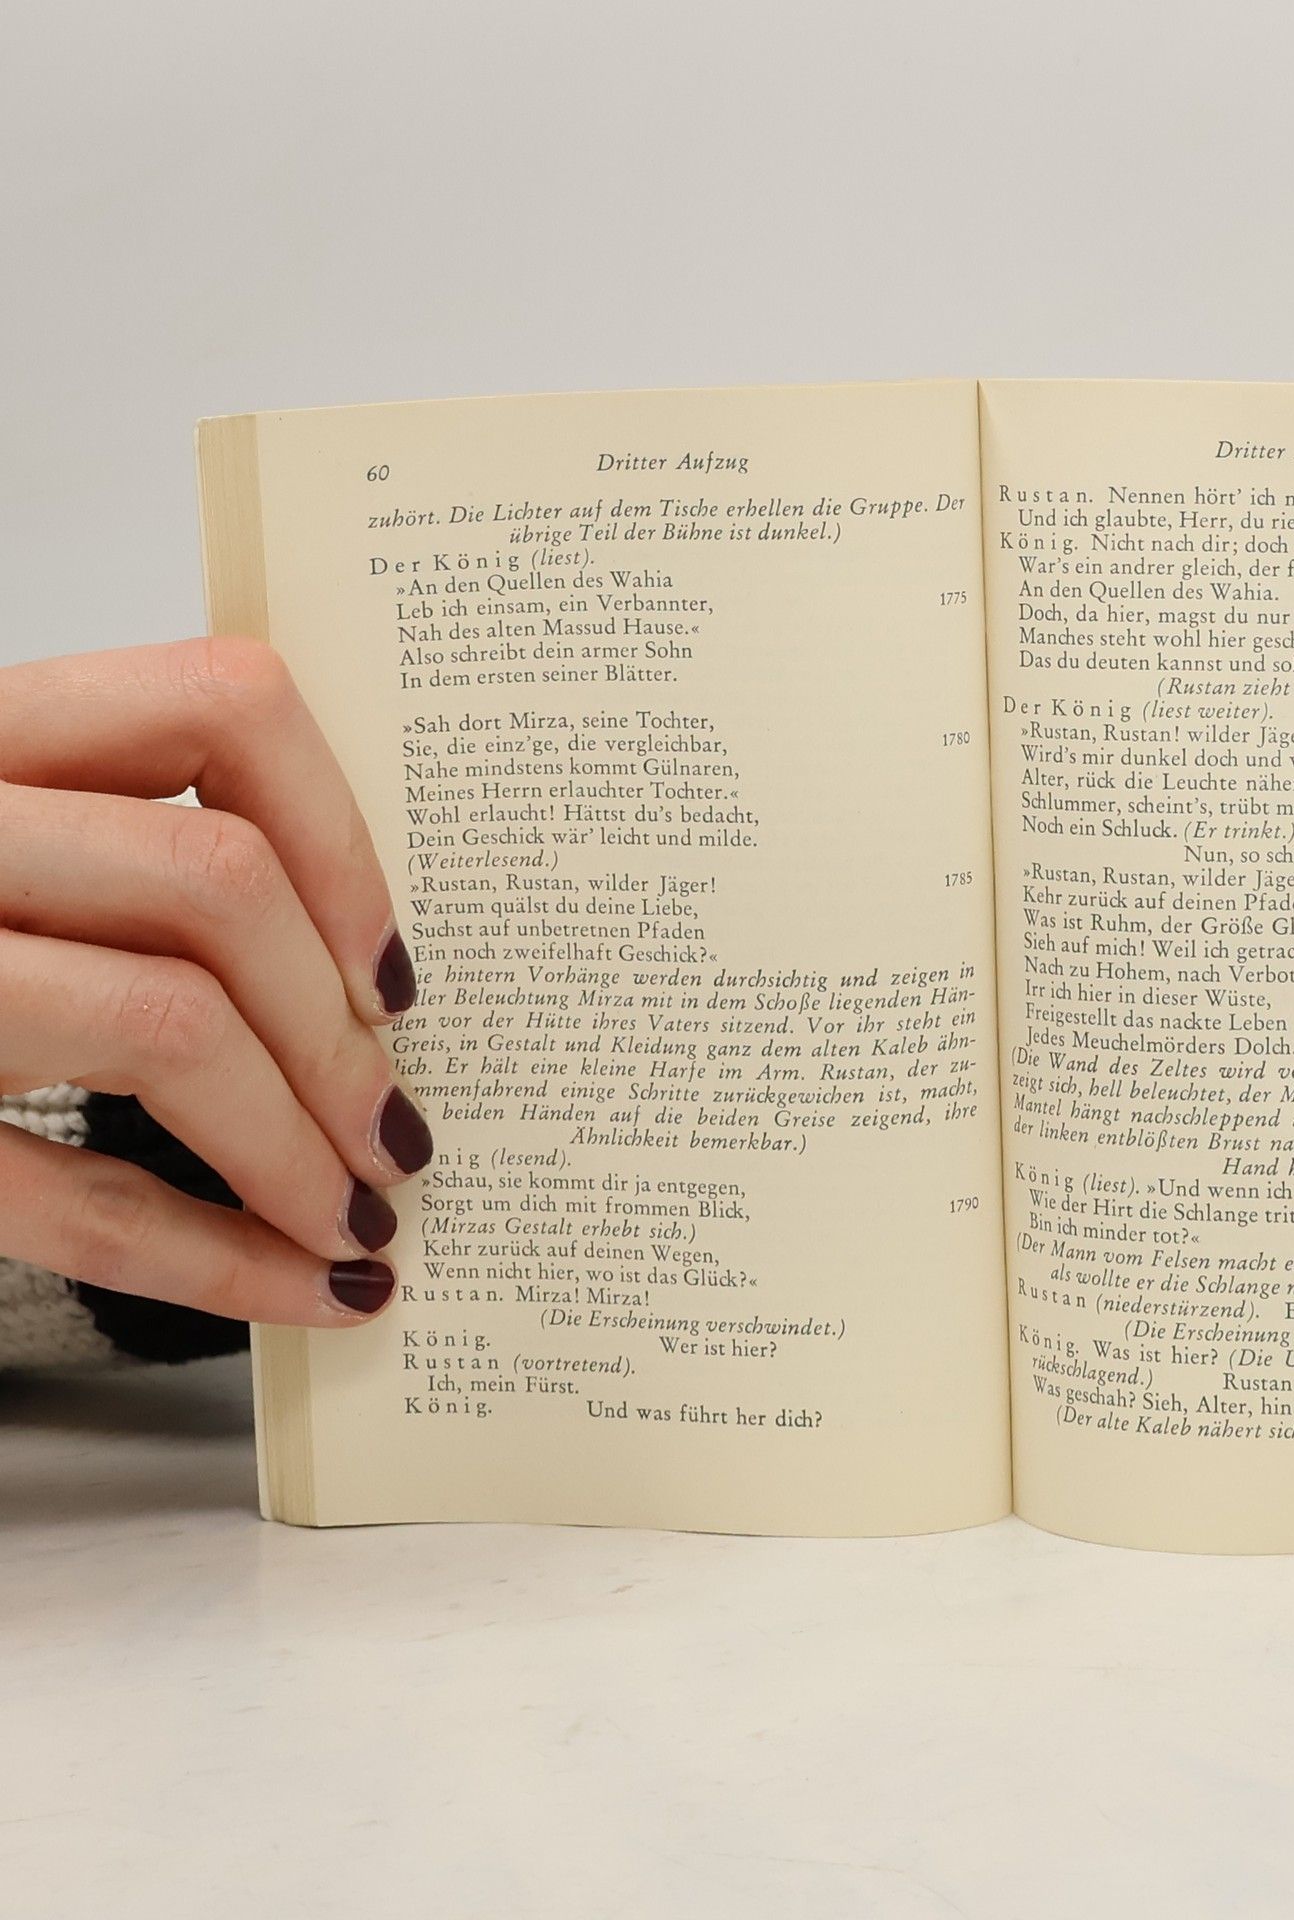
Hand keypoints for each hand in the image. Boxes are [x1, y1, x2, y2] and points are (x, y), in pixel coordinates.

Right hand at [0, 636, 429, 1324]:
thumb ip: (119, 847)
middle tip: (395, 1133)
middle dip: (341, 1035)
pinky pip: (69, 1197)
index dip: (348, 839)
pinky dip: (215, 1261)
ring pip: (166, 1027)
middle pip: (216, 883)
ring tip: (360, 1220)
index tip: (395, 967)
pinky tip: (298, 1294)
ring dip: (299, 1147)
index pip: (224, 704)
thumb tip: (356, 970)